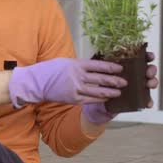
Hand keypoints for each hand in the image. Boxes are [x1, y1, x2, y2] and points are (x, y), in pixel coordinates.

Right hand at [8, 58, 126, 107]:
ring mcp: (76, 89)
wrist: (38, 82)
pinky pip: (90, 100)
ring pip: (98, 91)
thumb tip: (96, 68)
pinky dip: (100, 99)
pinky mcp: (74, 99)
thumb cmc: (52, 69)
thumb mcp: (67, 62)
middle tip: (125, 82)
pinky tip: (107, 99)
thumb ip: (81, 65)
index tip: (120, 68)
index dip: (111, 67)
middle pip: (101, 79)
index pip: (99, 65)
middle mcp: (78, 76)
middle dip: (115, 81)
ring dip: (110, 92)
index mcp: (77, 64)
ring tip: (119, 92)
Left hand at [82, 51, 158, 123]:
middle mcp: (136, 74)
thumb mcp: (102, 73)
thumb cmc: (100, 84)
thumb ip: (107, 67)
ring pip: (151, 82)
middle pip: (149, 69)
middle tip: (147, 73)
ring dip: (153, 82)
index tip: (149, 56)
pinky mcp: (138, 99)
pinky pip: (147, 100)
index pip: (141, 57)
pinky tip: (147, 103)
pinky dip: (149, 101)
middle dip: (152, 69)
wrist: (98, 104)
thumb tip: (110, 62)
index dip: (148, 56)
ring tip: (148, 85)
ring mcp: (138, 87)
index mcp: (129, 64)